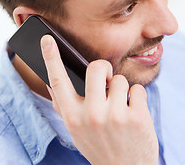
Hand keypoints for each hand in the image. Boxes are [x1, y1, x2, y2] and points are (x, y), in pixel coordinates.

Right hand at [41, 35, 158, 164]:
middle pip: (97, 68)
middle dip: (105, 70)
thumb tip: (50, 81)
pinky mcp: (137, 117)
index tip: (46, 39)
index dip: (51, 58)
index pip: (58, 82)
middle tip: (108, 81)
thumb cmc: (100, 146)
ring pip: (120, 79)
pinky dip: (138, 99)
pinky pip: (138, 90)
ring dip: (123, 91)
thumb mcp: (77, 130)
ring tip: (121, 109)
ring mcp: (115, 116)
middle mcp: (91, 116)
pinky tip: (134, 114)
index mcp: (73, 118)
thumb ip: (64, 106)